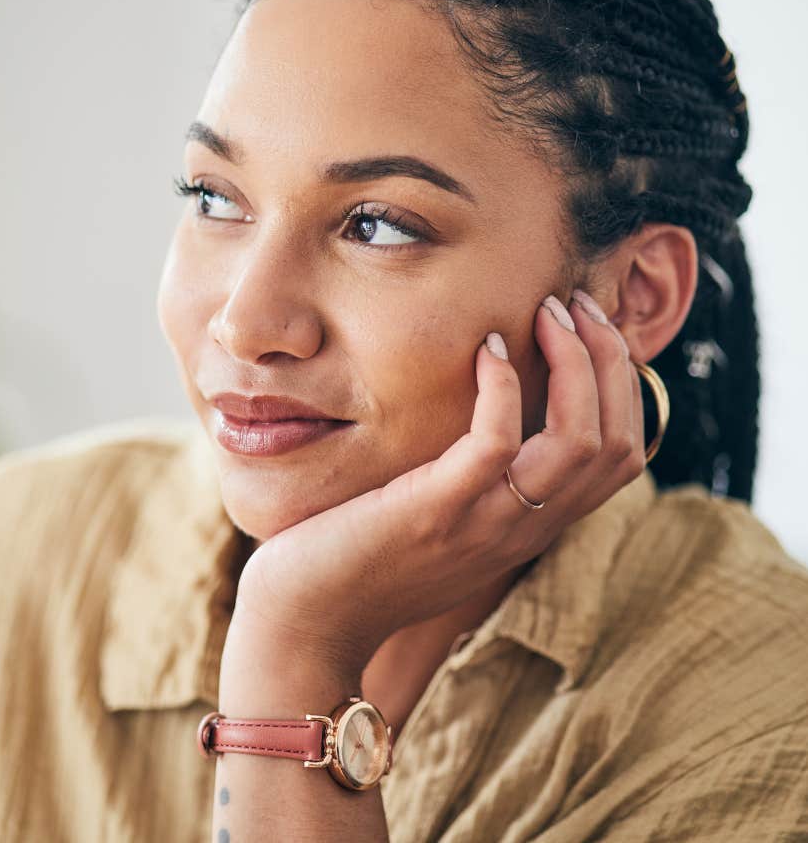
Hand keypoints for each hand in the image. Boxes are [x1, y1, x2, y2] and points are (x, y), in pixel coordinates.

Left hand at [230, 291, 645, 677]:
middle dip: (609, 361)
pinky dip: (502, 388)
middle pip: (614, 443)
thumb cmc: (364, 558)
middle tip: (574, 305)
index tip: (589, 331)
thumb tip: (493, 414)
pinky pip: (496, 444)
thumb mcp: (443, 519)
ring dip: (573, 363)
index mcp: (530, 526)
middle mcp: (523, 529)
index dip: (622, 387)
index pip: (622, 458)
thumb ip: (479, 480)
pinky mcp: (435, 512)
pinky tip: (484, 348)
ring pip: (576, 442)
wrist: (307, 624)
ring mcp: (483, 524)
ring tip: (544, 314)